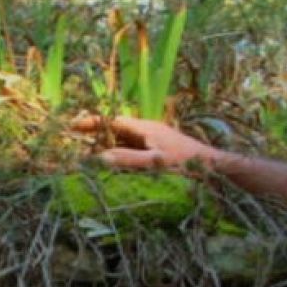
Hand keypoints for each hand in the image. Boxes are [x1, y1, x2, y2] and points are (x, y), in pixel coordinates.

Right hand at [73, 115, 225, 171]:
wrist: (213, 165)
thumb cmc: (186, 163)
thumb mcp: (156, 163)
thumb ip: (129, 160)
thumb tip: (101, 158)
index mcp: (145, 128)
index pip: (113, 121)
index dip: (92, 123)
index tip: (73, 125)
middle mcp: (147, 129)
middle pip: (116, 127)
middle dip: (96, 132)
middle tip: (75, 138)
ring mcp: (153, 138)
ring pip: (124, 137)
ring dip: (107, 142)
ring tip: (88, 151)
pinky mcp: (158, 147)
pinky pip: (133, 146)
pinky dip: (120, 150)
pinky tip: (115, 160)